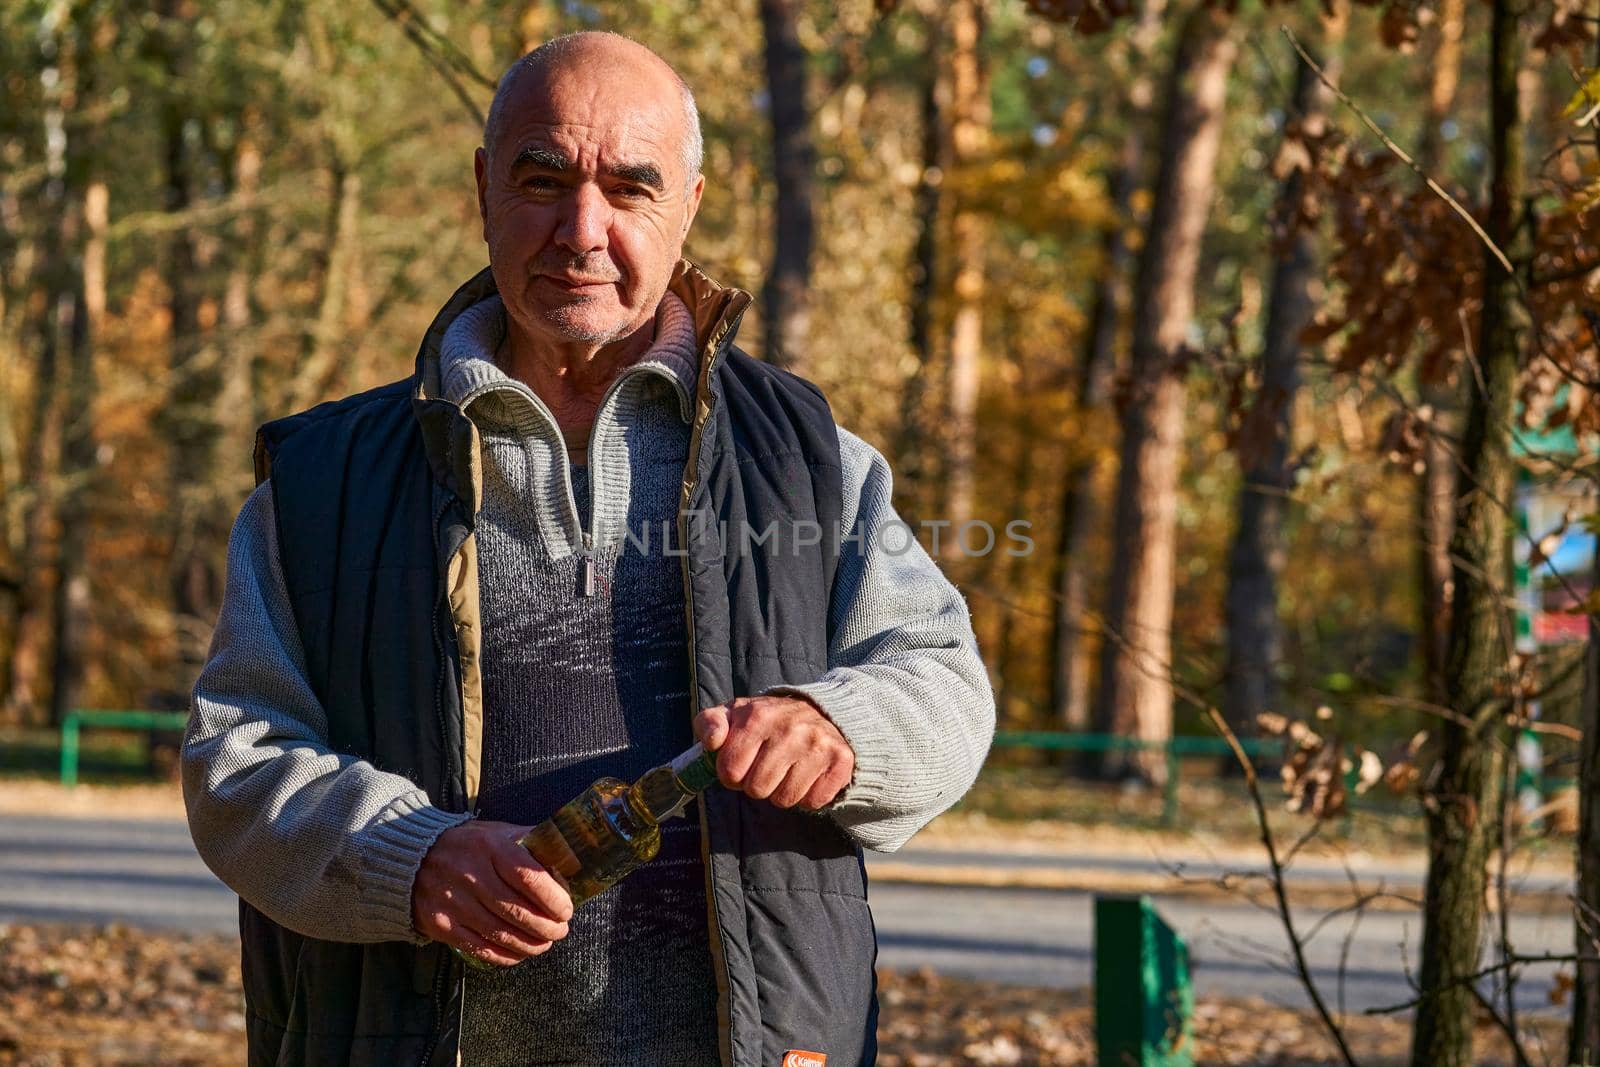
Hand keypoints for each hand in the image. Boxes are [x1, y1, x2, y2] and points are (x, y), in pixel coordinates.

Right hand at [412, 820, 572, 966]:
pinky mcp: (442, 925)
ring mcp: (454, 903)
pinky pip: (481, 948)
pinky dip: (505, 955)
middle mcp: (470, 875)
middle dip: (547, 926)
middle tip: (561, 930)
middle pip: (517, 911)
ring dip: (530, 944)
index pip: (529, 877)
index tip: (566, 910)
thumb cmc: (467, 846)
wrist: (410, 860)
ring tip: (545, 943)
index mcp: (489, 847)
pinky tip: (520, 953)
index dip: (553, 898)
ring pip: (502, 933)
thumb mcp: (496, 832)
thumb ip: (530, 841)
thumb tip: (568, 855)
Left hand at [693, 694, 854, 810]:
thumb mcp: (733, 713)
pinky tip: (809, 774)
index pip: (730, 772)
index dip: (731, 774)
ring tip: (788, 769)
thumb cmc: (768, 720)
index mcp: (757, 716)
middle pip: (757, 790)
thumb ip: (710, 723)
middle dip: (757, 783)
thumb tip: (712, 742)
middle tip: (767, 765)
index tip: (742, 762)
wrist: (822, 712)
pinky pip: (813, 802)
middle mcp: (790, 728)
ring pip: (785, 799)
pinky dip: (808, 795)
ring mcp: (818, 744)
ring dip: (782, 791)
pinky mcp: (841, 761)